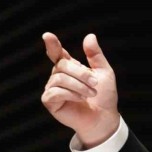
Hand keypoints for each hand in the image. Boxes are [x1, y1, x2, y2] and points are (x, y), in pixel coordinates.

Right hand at [41, 32, 119, 147]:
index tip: (47, 36)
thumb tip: (89, 36)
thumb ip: (95, 55)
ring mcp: (52, 89)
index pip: (57, 53)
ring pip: (59, 78)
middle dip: (81, 74)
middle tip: (95, 84)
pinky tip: (80, 99)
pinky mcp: (50, 101)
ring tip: (90, 93)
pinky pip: (55, 92)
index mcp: (70, 67)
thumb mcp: (103, 71)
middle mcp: (58, 76)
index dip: (52, 44)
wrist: (104, 116)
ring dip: (79, 86)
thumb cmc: (104, 95)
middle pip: (62, 65)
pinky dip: (71, 94)